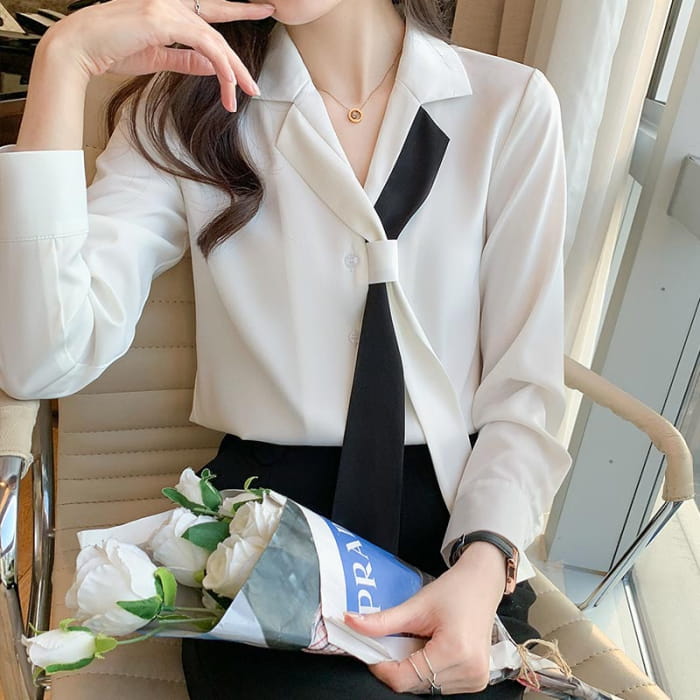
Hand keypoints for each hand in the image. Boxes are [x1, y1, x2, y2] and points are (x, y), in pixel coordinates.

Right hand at [38, 0, 275, 110]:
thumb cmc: (111, 51)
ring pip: (215, 41)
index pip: (211, 11)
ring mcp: (168, 8)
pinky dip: (221, 65)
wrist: (80, 47)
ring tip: (244, 95)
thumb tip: (211, 66)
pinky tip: (229, 83)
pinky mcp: (164, 19)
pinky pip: (205, 44)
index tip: (263, 9)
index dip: (239, 8)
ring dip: (233, 72)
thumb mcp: (156, 57)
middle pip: (218, 31)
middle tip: (255, 87)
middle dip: (239, 61)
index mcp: (169, 10)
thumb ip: (185, 59)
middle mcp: (172, 3)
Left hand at [344, 541, 506, 694]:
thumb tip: (350, 621)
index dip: (382, 667)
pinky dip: (429, 670)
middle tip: (398, 639)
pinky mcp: (477, 680)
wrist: (482, 584)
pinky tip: (433, 648)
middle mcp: (469, 670)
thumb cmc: (454, 590)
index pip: (404, 678)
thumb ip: (382, 621)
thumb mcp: (416, 604)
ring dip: (415, 668)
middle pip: (414, 684)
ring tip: (421, 639)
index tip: (372, 651)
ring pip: (426, 687)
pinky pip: (440, 685)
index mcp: (455, 651)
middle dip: (399, 665)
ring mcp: (476, 679)